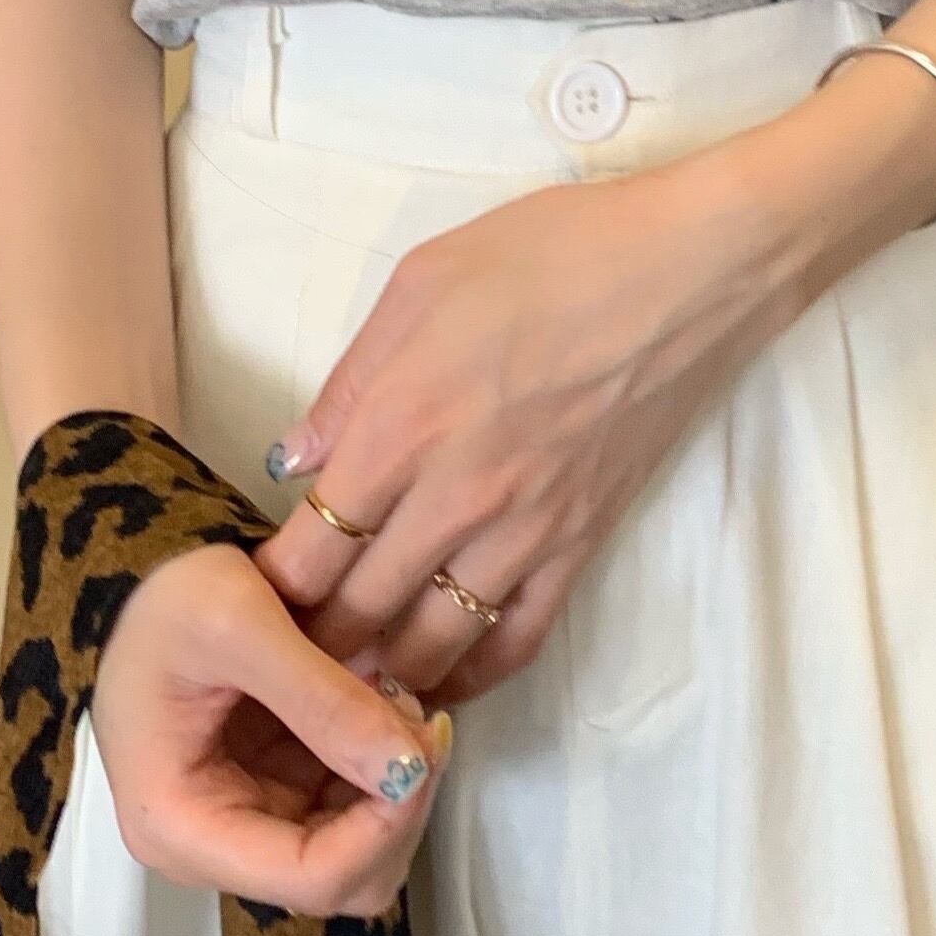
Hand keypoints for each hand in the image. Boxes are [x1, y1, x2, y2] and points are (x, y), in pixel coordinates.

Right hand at [89, 540, 451, 916]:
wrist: (146, 592)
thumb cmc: (167, 604)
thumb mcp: (237, 623)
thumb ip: (321, 698)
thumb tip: (408, 768)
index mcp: (181, 826)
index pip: (311, 878)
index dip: (386, 827)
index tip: (424, 746)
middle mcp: (212, 850)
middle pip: (345, 879)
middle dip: (399, 805)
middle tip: (421, 717)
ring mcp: (247, 829)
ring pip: (361, 853)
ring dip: (398, 784)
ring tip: (400, 699)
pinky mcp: (275, 800)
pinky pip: (351, 813)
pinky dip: (382, 766)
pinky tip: (382, 704)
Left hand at [254, 161, 810, 703]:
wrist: (690, 271)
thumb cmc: (553, 254)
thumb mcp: (423, 282)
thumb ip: (351, 380)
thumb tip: (298, 460)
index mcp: (400, 424)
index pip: (307, 549)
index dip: (267, 591)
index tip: (245, 600)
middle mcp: (454, 497)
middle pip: (356, 613)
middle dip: (309, 646)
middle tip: (280, 657)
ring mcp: (524, 532)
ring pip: (430, 647)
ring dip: (380, 676)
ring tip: (347, 681)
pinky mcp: (582, 548)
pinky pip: (516, 642)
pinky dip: (471, 675)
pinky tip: (441, 678)